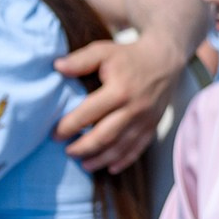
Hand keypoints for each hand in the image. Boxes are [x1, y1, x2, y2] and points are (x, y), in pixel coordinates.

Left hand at [54, 28, 184, 173]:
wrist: (164, 60)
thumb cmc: (128, 56)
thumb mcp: (103, 51)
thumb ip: (80, 60)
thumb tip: (57, 67)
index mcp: (119, 90)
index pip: (89, 114)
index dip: (69, 126)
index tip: (55, 134)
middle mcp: (134, 109)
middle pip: (105, 136)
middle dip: (83, 147)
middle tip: (68, 152)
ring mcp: (145, 120)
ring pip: (121, 147)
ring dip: (101, 159)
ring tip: (84, 164)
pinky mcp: (152, 126)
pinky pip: (138, 148)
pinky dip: (124, 160)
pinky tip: (109, 167)